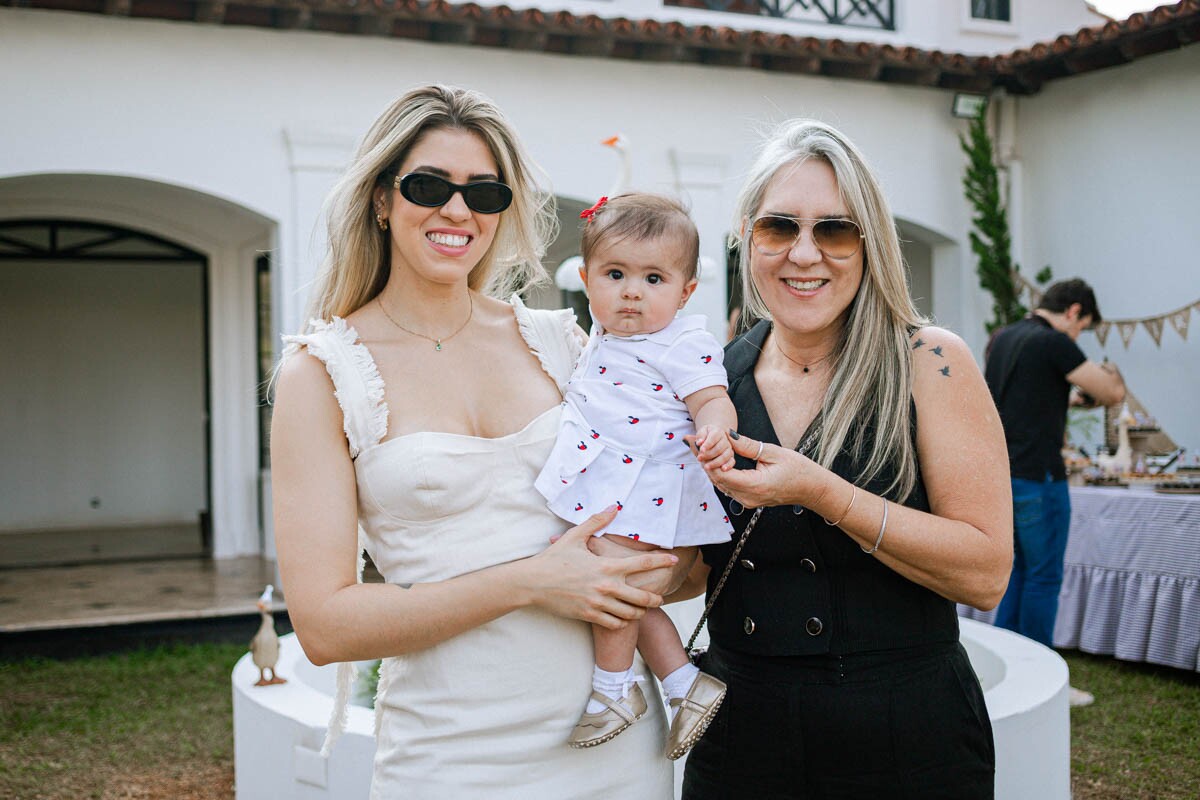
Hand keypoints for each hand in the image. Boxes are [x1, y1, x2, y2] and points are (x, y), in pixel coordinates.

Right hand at [533, 508, 677, 629]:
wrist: (533, 582)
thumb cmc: (554, 558)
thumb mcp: (575, 536)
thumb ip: (597, 522)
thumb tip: (613, 506)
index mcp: (607, 565)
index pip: (642, 563)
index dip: (661, 561)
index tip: (674, 560)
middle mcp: (606, 586)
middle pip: (643, 597)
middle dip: (655, 597)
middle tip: (659, 597)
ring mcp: (598, 603)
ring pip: (630, 613)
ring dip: (639, 611)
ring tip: (641, 608)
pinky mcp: (589, 616)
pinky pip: (614, 623)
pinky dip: (622, 621)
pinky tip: (622, 617)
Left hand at [687, 425, 735, 471]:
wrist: (713, 437)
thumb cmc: (706, 435)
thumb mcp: (701, 432)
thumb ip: (700, 436)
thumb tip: (699, 443)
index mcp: (718, 432)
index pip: (713, 437)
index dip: (708, 444)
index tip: (701, 450)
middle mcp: (725, 440)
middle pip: (719, 448)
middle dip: (708, 455)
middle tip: (699, 458)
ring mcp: (729, 448)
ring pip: (725, 456)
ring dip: (715, 462)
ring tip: (706, 467)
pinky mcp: (731, 456)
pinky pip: (732, 461)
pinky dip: (728, 465)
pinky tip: (722, 469)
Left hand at [701, 431, 816, 509]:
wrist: (811, 489)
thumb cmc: (798, 469)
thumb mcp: (772, 452)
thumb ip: (747, 446)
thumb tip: (727, 435)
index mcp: (754, 485)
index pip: (721, 473)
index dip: (706, 457)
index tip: (696, 442)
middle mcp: (747, 497)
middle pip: (717, 479)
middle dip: (704, 460)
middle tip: (692, 442)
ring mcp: (747, 501)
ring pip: (721, 484)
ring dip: (710, 467)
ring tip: (698, 447)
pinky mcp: (748, 500)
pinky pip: (728, 487)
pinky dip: (720, 473)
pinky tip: (714, 459)